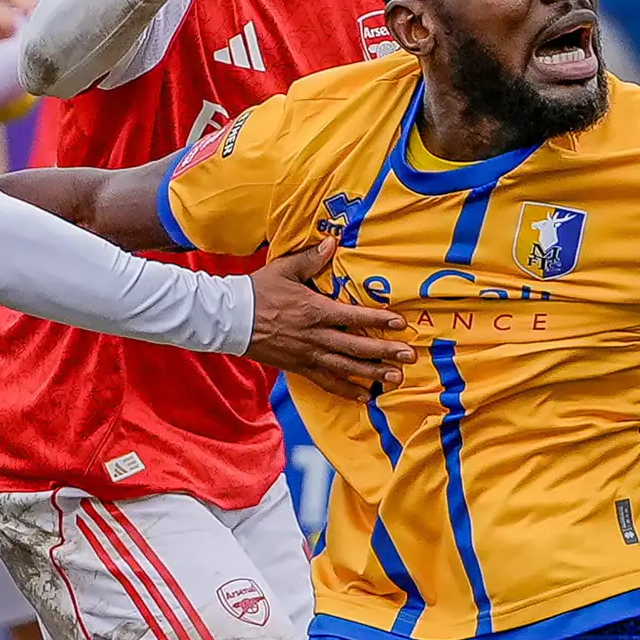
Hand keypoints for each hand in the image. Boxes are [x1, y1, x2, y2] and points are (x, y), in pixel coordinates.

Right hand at [244, 237, 412, 396]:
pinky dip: (346, 390)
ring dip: (372, 374)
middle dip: (385, 352)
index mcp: (314, 310)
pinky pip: (326, 382)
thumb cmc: (258, 291)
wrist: (230, 319)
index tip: (400, 323)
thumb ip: (311, 258)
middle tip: (409, 357)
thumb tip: (332, 243)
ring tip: (395, 379)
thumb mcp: (284, 269)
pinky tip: (364, 396)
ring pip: (345, 368)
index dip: (378, 320)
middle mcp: (315, 336)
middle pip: (356, 347)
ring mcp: (307, 355)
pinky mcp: (299, 368)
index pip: (353, 316)